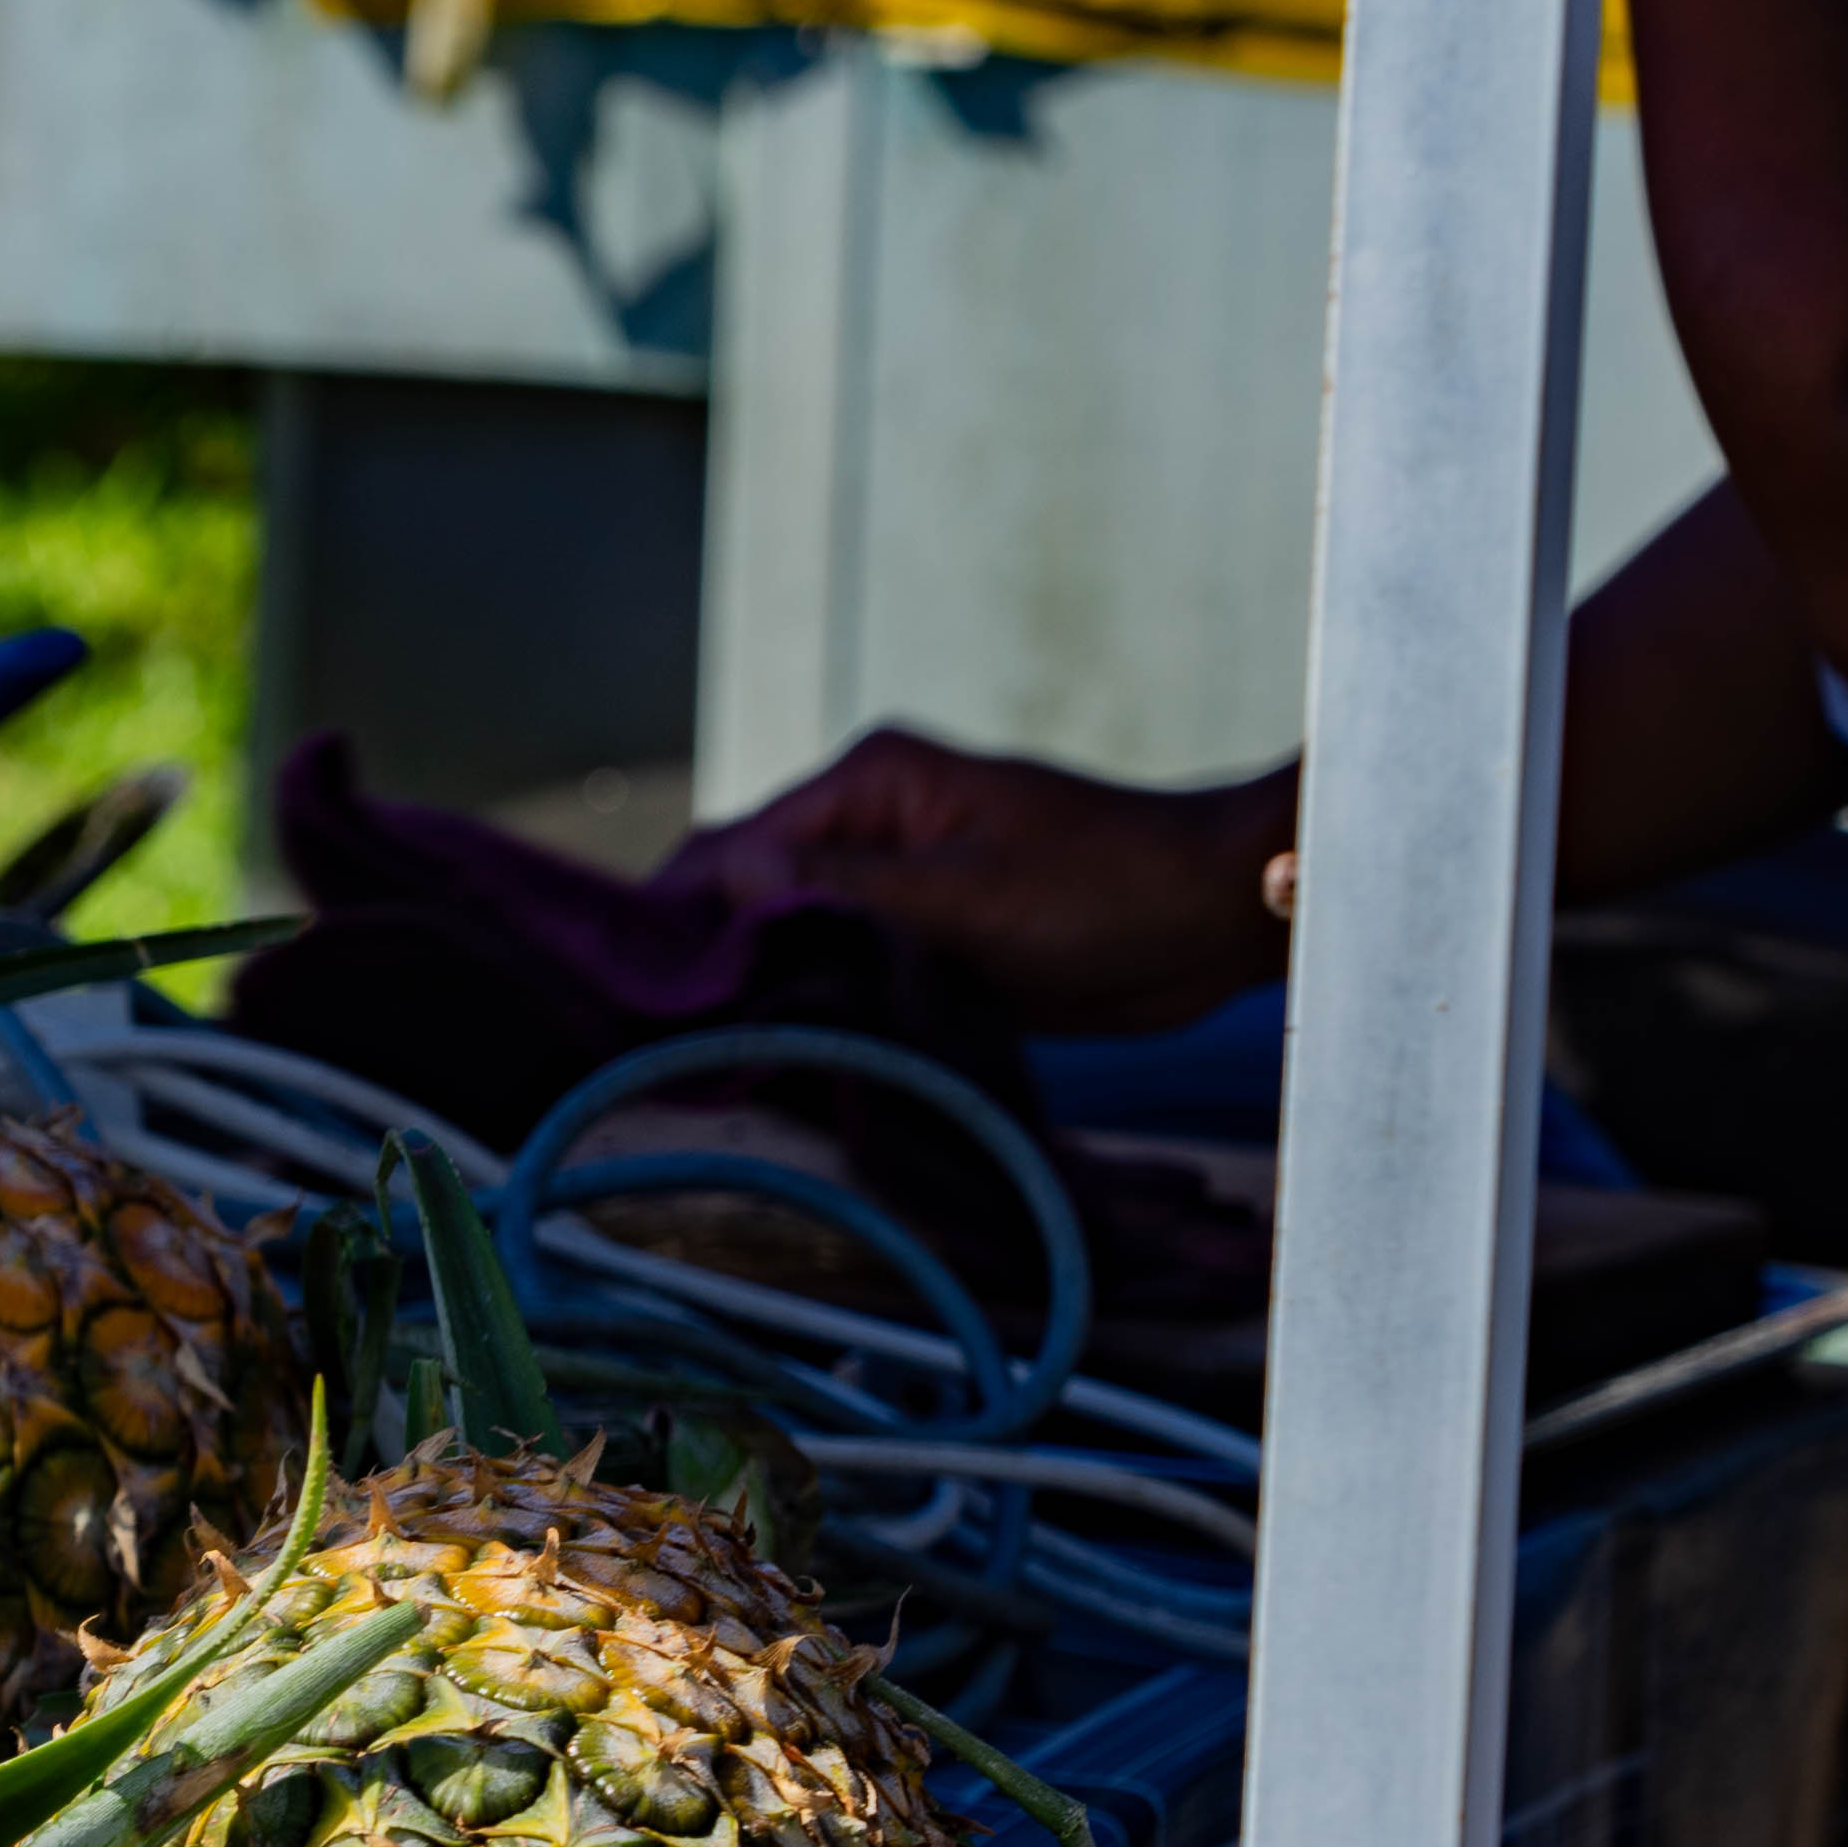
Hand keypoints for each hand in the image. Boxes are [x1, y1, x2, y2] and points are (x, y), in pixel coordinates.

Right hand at [660, 726, 1298, 1035]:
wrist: (1215, 920)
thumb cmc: (1106, 891)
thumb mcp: (966, 896)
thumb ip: (840, 895)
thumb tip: (723, 888)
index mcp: (868, 785)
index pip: (731, 847)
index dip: (675, 916)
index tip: (632, 992)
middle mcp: (866, 827)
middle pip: (744, 895)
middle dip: (704, 962)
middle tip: (660, 1043)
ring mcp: (892, 885)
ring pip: (785, 941)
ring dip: (756, 993)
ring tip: (707, 1061)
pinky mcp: (920, 940)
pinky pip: (838, 973)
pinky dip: (808, 1008)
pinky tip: (778, 1057)